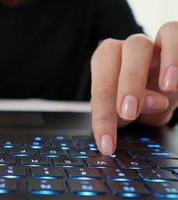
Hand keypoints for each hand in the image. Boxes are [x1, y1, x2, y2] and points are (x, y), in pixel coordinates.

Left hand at [91, 22, 177, 154]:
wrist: (169, 86)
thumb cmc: (142, 99)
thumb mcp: (129, 112)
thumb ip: (122, 112)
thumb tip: (131, 111)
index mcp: (105, 65)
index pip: (99, 87)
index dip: (102, 117)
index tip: (107, 143)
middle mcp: (123, 50)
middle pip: (112, 55)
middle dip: (120, 86)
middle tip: (128, 113)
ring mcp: (149, 43)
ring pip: (139, 45)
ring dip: (144, 70)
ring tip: (161, 95)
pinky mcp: (173, 39)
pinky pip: (172, 33)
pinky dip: (174, 56)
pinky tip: (174, 83)